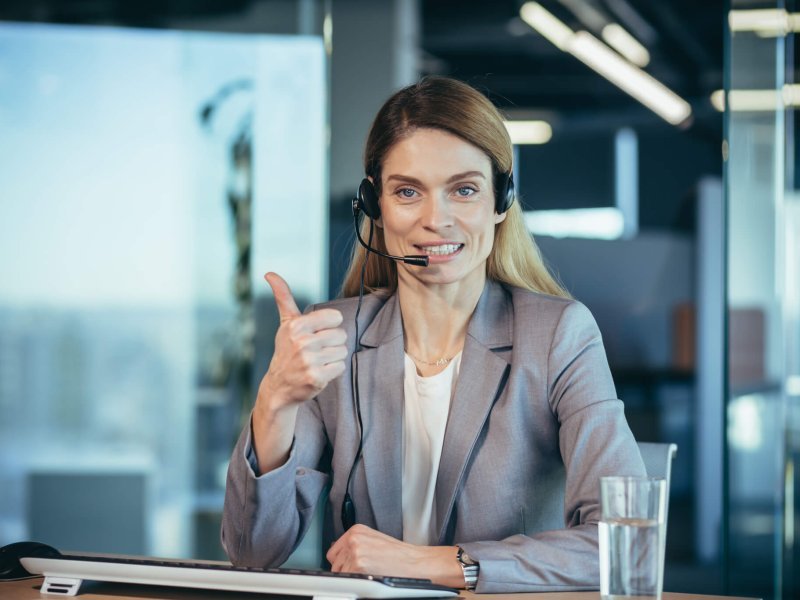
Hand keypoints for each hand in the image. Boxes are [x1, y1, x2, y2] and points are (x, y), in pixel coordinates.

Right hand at [258, 272, 347, 411]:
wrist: (279, 386)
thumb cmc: (287, 350)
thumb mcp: (285, 323)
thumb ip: (283, 297)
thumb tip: (269, 273)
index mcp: (296, 325)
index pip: (335, 317)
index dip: (329, 326)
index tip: (315, 334)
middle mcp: (302, 342)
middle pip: (341, 335)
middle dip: (331, 343)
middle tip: (315, 351)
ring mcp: (309, 361)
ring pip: (342, 351)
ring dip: (333, 358)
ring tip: (316, 362)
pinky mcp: (316, 378)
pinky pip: (340, 367)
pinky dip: (333, 371)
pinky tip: (318, 372)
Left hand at [326, 525, 462, 587]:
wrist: (416, 563)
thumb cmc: (399, 555)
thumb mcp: (374, 540)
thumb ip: (355, 545)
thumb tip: (340, 556)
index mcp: (356, 531)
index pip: (333, 551)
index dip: (342, 562)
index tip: (348, 567)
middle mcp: (353, 539)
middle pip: (335, 563)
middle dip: (346, 570)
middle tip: (363, 572)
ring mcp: (355, 552)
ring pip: (340, 574)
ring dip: (351, 577)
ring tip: (369, 575)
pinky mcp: (359, 566)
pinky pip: (348, 581)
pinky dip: (357, 584)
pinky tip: (370, 579)